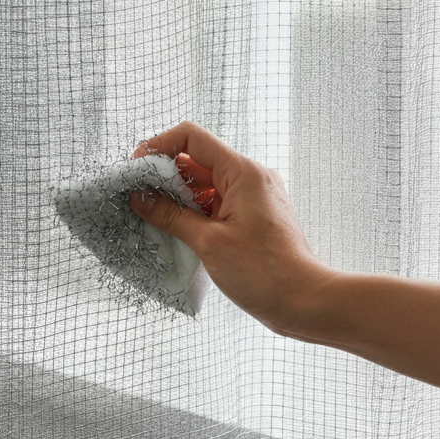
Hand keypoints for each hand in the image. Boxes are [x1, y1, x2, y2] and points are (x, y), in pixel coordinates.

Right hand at [129, 121, 332, 335]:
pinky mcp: (250, 215)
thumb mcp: (208, 242)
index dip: (159, 146)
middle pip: (195, 160)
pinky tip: (173, 228)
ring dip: (176, 196)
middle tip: (137, 196)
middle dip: (163, 175)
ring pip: (203, 183)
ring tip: (150, 216)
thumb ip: (170, 215)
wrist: (303, 301)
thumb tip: (140, 198)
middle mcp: (249, 177)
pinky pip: (214, 202)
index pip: (192, 138)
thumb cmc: (265, 272)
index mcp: (242, 172)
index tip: (136, 168)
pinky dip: (192, 211)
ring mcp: (251, 196)